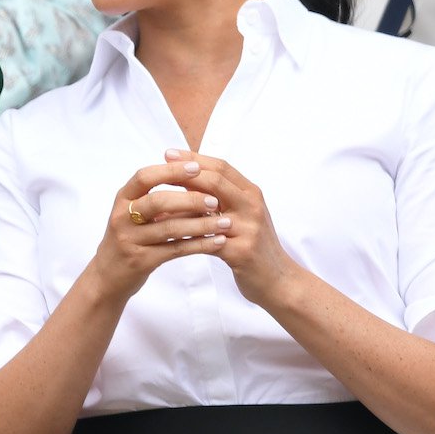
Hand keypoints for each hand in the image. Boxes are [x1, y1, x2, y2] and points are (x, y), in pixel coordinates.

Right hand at [87, 156, 227, 300]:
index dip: (171, 170)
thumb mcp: (135, 214)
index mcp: (123, 198)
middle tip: (215, 200)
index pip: (145, 177)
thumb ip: (159, 199)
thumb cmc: (129, 238)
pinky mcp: (141, 261)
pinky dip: (199, 244)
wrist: (108, 276)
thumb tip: (198, 181)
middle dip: (190, 199)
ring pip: (170, 228)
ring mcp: (130, 240)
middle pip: (158, 201)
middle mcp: (123, 217)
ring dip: (201, 224)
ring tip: (225, 222)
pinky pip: (175, 250)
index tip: (196, 167)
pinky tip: (217, 241)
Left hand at [164, 149, 300, 306]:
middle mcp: (252, 207)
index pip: (221, 167)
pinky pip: (207, 240)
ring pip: (209, 209)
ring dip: (180, 203)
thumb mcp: (242, 215)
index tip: (170, 153)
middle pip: (216, 181)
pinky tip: (167, 234)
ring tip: (155, 200)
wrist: (280, 280)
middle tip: (161, 166)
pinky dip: (186, 235)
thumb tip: (187, 178)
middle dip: (185, 171)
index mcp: (251, 194)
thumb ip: (220, 197)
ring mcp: (249, 229)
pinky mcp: (242, 252)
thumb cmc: (253, 244)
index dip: (194, 158)